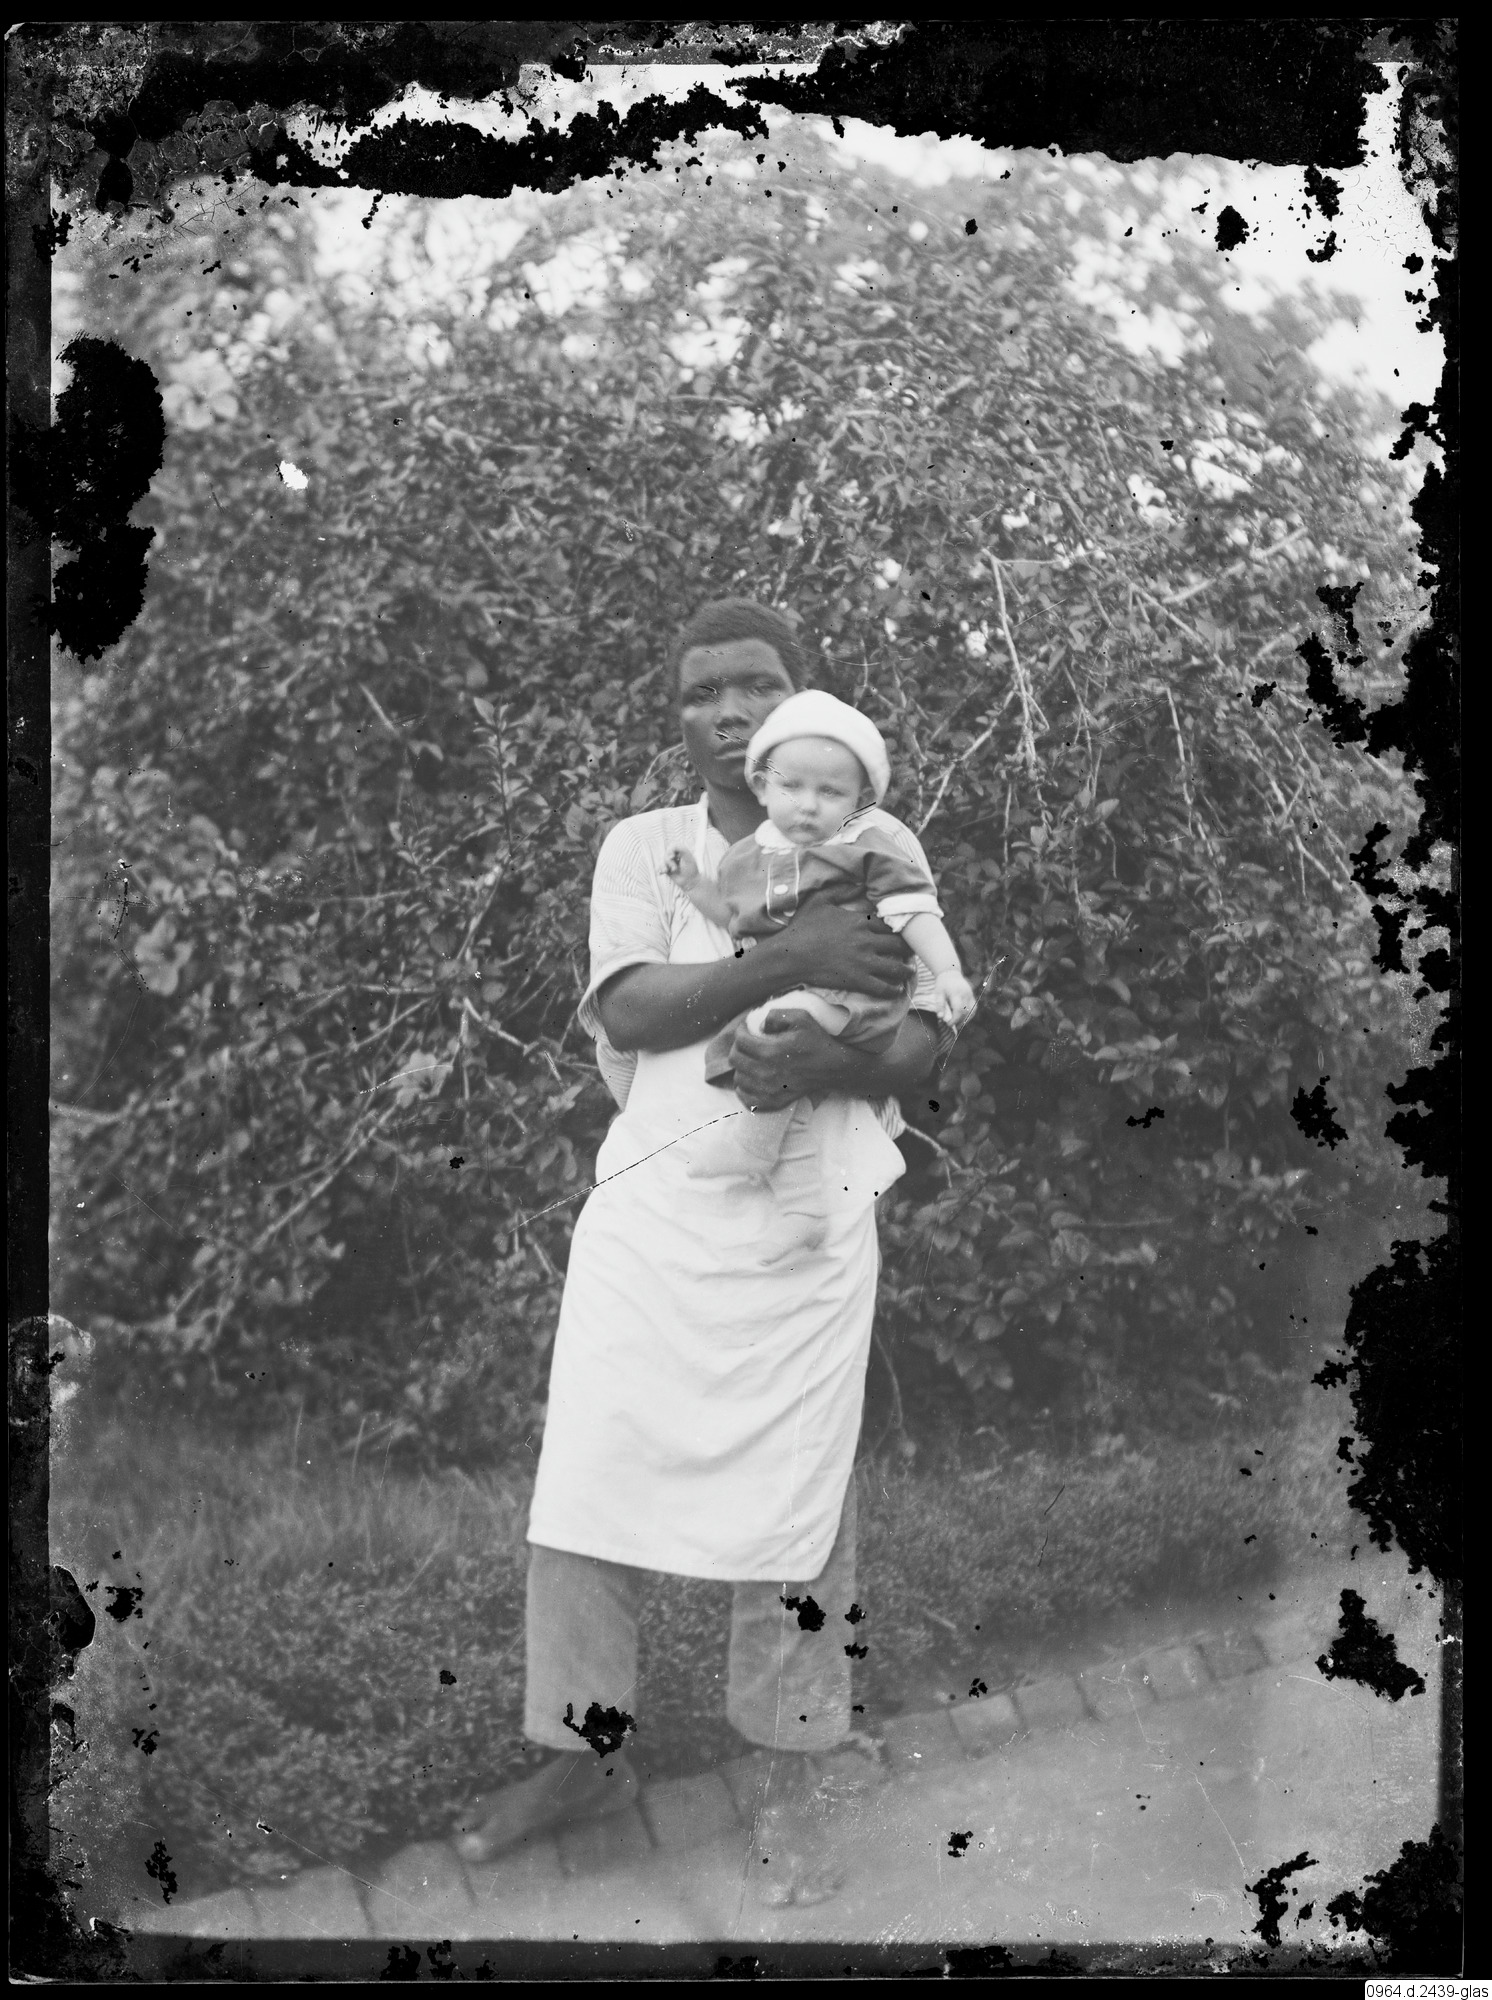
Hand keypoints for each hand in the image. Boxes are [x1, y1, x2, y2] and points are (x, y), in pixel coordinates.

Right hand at [661, 846, 698, 887]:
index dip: (670, 851)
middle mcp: (676, 857)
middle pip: (666, 854)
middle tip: (675, 868)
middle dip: (668, 861)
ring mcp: (672, 864)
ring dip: (665, 866)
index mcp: (682, 852)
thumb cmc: (691, 869)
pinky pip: (661, 868)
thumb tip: (669, 849)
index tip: (672, 856)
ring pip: (663, 861)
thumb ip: (680, 848)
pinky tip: (661, 873)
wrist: (690, 882)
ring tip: (668, 871)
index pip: (672, 847)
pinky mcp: (668, 870)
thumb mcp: (687, 856)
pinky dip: (660, 869)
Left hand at [728, 1011, 849, 1109]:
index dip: (740, 1031)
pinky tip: (751, 1080)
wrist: (833, 1067)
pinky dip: (744, 1089)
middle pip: (735, 1059)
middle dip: (738, 1047)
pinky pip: (746, 1099)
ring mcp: (769, 1091)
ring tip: (751, 1060)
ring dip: (741, 1067)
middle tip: (747, 1043)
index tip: (746, 1028)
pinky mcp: (774, 1102)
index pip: (740, 1041)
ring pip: (739, 1079)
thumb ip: (776, 1015)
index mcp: (771, 1052)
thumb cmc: (817, 1041)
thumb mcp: (801, 1017)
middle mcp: (766, 1073)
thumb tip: (760, 1025)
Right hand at [769, 898, 912, 999]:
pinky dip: (893, 989)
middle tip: (910, 953)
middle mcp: (867, 941)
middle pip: (899, 945)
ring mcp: (864, 962)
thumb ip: (842, 890)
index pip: (890, 925)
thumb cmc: (803, 927)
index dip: (898, 930)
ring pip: (896, 968)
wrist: (790, 956)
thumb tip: (859, 883)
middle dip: (907, 950)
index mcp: (860, 921)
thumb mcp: (820, 900)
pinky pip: (884, 987)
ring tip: (907, 973)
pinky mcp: (858, 980)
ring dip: (905, 971)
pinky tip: (895, 989)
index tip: (901, 934)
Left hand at [933, 969, 977, 1028]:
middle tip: (951, 1026)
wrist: (950, 973)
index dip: (954, 1019)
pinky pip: (974, 1008)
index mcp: (956, 993)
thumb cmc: (943, 984)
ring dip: (965, 1020)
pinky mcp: (972, 996)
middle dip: (959, 1021)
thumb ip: (939, 1005)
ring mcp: (970, 994)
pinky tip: (962, 1019)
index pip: (958, 1009)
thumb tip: (940, 1017)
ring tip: (957, 1024)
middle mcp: (966, 994)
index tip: (948, 1024)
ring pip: (972, 1011)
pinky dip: (969, 1015)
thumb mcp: (938, 993)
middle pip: (966, 1012)